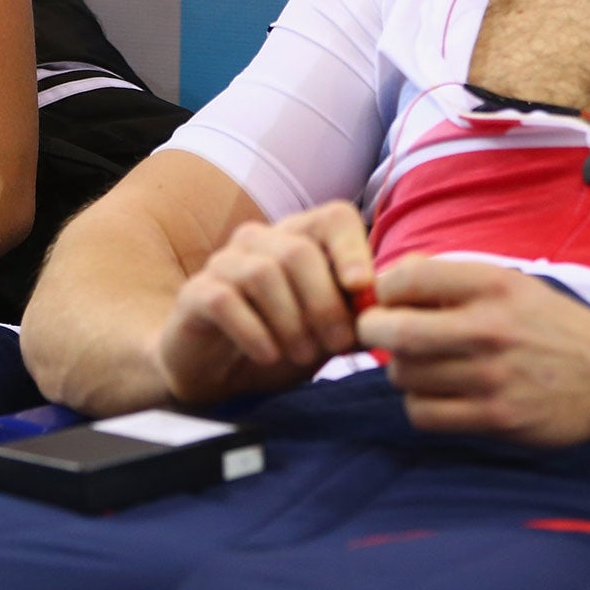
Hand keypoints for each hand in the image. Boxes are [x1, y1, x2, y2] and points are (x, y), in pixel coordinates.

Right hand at [155, 201, 373, 403]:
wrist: (214, 372)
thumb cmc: (279, 343)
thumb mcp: (327, 334)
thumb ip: (358, 320)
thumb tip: (393, 314)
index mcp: (298, 238)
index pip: (334, 217)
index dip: (352, 249)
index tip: (362, 290)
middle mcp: (259, 239)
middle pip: (299, 252)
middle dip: (325, 304)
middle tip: (336, 346)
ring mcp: (224, 263)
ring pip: (264, 273)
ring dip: (291, 322)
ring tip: (303, 355)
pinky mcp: (196, 293)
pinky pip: (226, 300)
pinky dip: (254, 332)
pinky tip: (268, 356)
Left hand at [356, 257, 589, 445]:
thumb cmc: (550, 325)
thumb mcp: (510, 283)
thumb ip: (451, 278)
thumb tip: (388, 279)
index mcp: (493, 285)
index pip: (408, 278)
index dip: (384, 288)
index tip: (388, 298)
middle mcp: (490, 328)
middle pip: (396, 331)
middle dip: (374, 330)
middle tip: (378, 332)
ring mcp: (492, 377)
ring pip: (405, 375)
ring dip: (402, 370)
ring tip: (422, 364)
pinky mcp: (496, 418)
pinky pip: (423, 414)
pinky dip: (419, 404)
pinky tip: (436, 394)